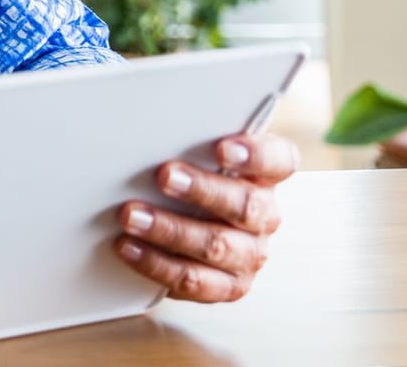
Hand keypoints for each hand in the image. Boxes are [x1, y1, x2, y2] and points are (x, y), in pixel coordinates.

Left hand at [113, 132, 297, 302]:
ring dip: (170, 229)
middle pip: (245, 204)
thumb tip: (148, 121)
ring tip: (131, 215)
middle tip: (164, 176)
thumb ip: (189, 140)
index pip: (279, 161)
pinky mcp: (228, 286)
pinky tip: (128, 246)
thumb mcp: (194, 153)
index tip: (222, 148)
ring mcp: (249, 254)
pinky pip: (194, 280)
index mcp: (265, 176)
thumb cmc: (191, 175)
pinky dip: (157, 263)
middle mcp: (264, 216)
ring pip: (217, 246)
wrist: (186, 224)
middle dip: (201, 190)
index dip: (255, 156)